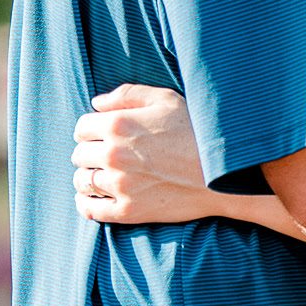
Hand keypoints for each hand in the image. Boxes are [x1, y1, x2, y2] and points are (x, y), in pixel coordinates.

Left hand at [71, 83, 224, 224]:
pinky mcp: (128, 211)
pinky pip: (90, 210)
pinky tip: (94, 197)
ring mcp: (120, 185)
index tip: (104, 133)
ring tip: (106, 174)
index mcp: (119, 125)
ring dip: (90, 176)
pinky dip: (86, 203)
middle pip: (79, 154)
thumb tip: (96, 103)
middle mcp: (114, 155)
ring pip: (82, 181)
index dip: (92, 129)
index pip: (82, 127)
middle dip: (91, 151)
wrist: (225, 171)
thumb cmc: (199, 130)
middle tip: (111, 153)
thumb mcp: (168, 99)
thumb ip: (128, 94)